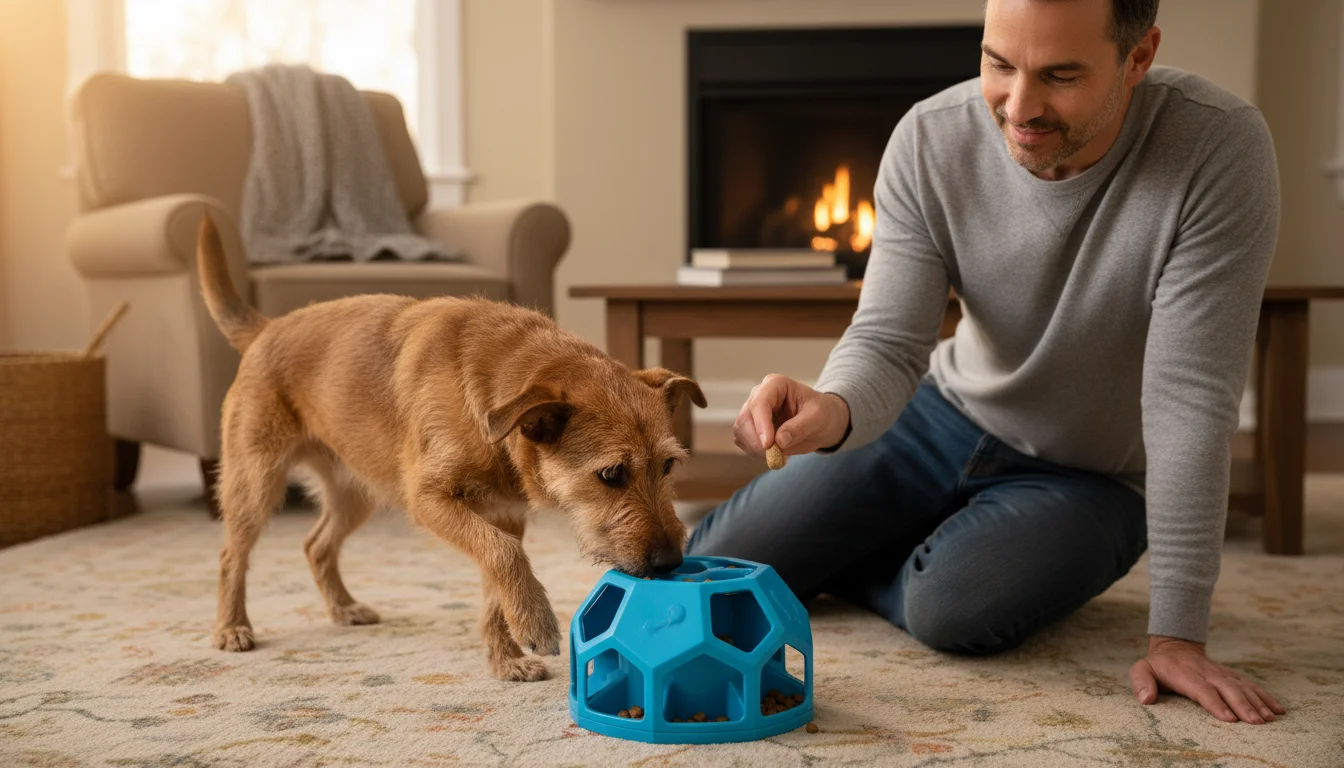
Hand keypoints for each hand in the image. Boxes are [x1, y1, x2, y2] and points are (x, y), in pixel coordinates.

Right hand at [733, 374, 850, 457]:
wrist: (820, 423)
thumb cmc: (821, 413)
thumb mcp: (818, 417)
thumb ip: (800, 427)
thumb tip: (779, 441)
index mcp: (775, 385)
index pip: (760, 402)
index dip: (761, 424)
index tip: (768, 444)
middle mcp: (759, 396)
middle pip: (745, 418)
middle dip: (757, 441)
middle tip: (776, 456)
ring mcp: (752, 412)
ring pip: (741, 432)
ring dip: (756, 449)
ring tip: (781, 455)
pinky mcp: (750, 429)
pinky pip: (744, 442)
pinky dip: (756, 453)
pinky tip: (775, 454)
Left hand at [1129, 635, 1284, 722]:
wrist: (1174, 647)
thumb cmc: (1157, 666)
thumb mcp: (1141, 670)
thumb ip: (1141, 683)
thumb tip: (1146, 699)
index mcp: (1186, 674)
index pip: (1202, 690)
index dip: (1216, 703)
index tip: (1229, 718)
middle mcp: (1207, 673)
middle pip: (1228, 689)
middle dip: (1243, 706)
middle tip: (1255, 723)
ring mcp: (1222, 673)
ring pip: (1243, 687)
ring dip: (1258, 703)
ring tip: (1270, 719)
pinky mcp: (1232, 676)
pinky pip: (1251, 685)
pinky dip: (1266, 697)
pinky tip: (1279, 710)